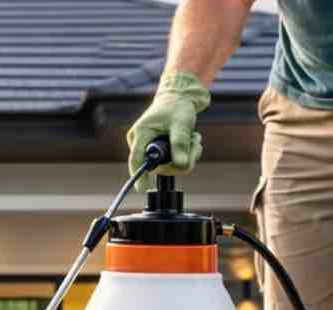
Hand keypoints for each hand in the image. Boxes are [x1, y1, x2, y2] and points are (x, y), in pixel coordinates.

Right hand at [127, 70, 210, 188]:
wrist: (179, 96)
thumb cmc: (177, 106)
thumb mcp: (181, 124)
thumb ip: (180, 144)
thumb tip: (182, 165)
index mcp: (141, 134)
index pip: (136, 160)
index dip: (139, 176)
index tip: (143, 189)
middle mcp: (141, 142)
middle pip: (158, 166)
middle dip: (180, 160)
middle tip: (196, 145)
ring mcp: (148, 147)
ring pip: (167, 164)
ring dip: (186, 155)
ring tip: (194, 138)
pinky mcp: (157, 149)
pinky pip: (170, 160)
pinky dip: (184, 153)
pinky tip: (190, 141)